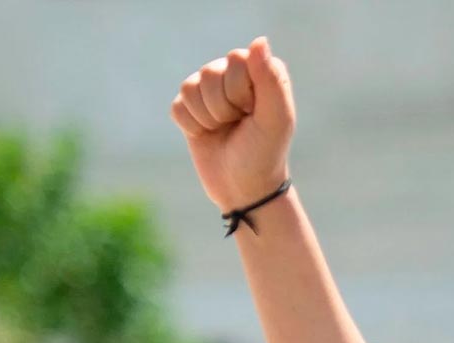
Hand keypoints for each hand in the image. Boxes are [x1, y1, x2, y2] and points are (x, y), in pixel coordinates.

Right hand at [173, 38, 296, 215]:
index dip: (241, 92)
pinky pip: (178, 107)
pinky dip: (192, 126)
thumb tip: (258, 41)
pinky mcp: (189, 108)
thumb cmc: (264, 154)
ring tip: (224, 130)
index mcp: (260, 72)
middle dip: (223, 108)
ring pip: (189, 88)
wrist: (244, 190)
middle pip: (209, 73)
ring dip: (207, 118)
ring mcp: (209, 90)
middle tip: (239, 125)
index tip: (254, 114)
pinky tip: (207, 136)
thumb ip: (270, 80)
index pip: (235, 60)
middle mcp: (234, 74)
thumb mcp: (275, 120)